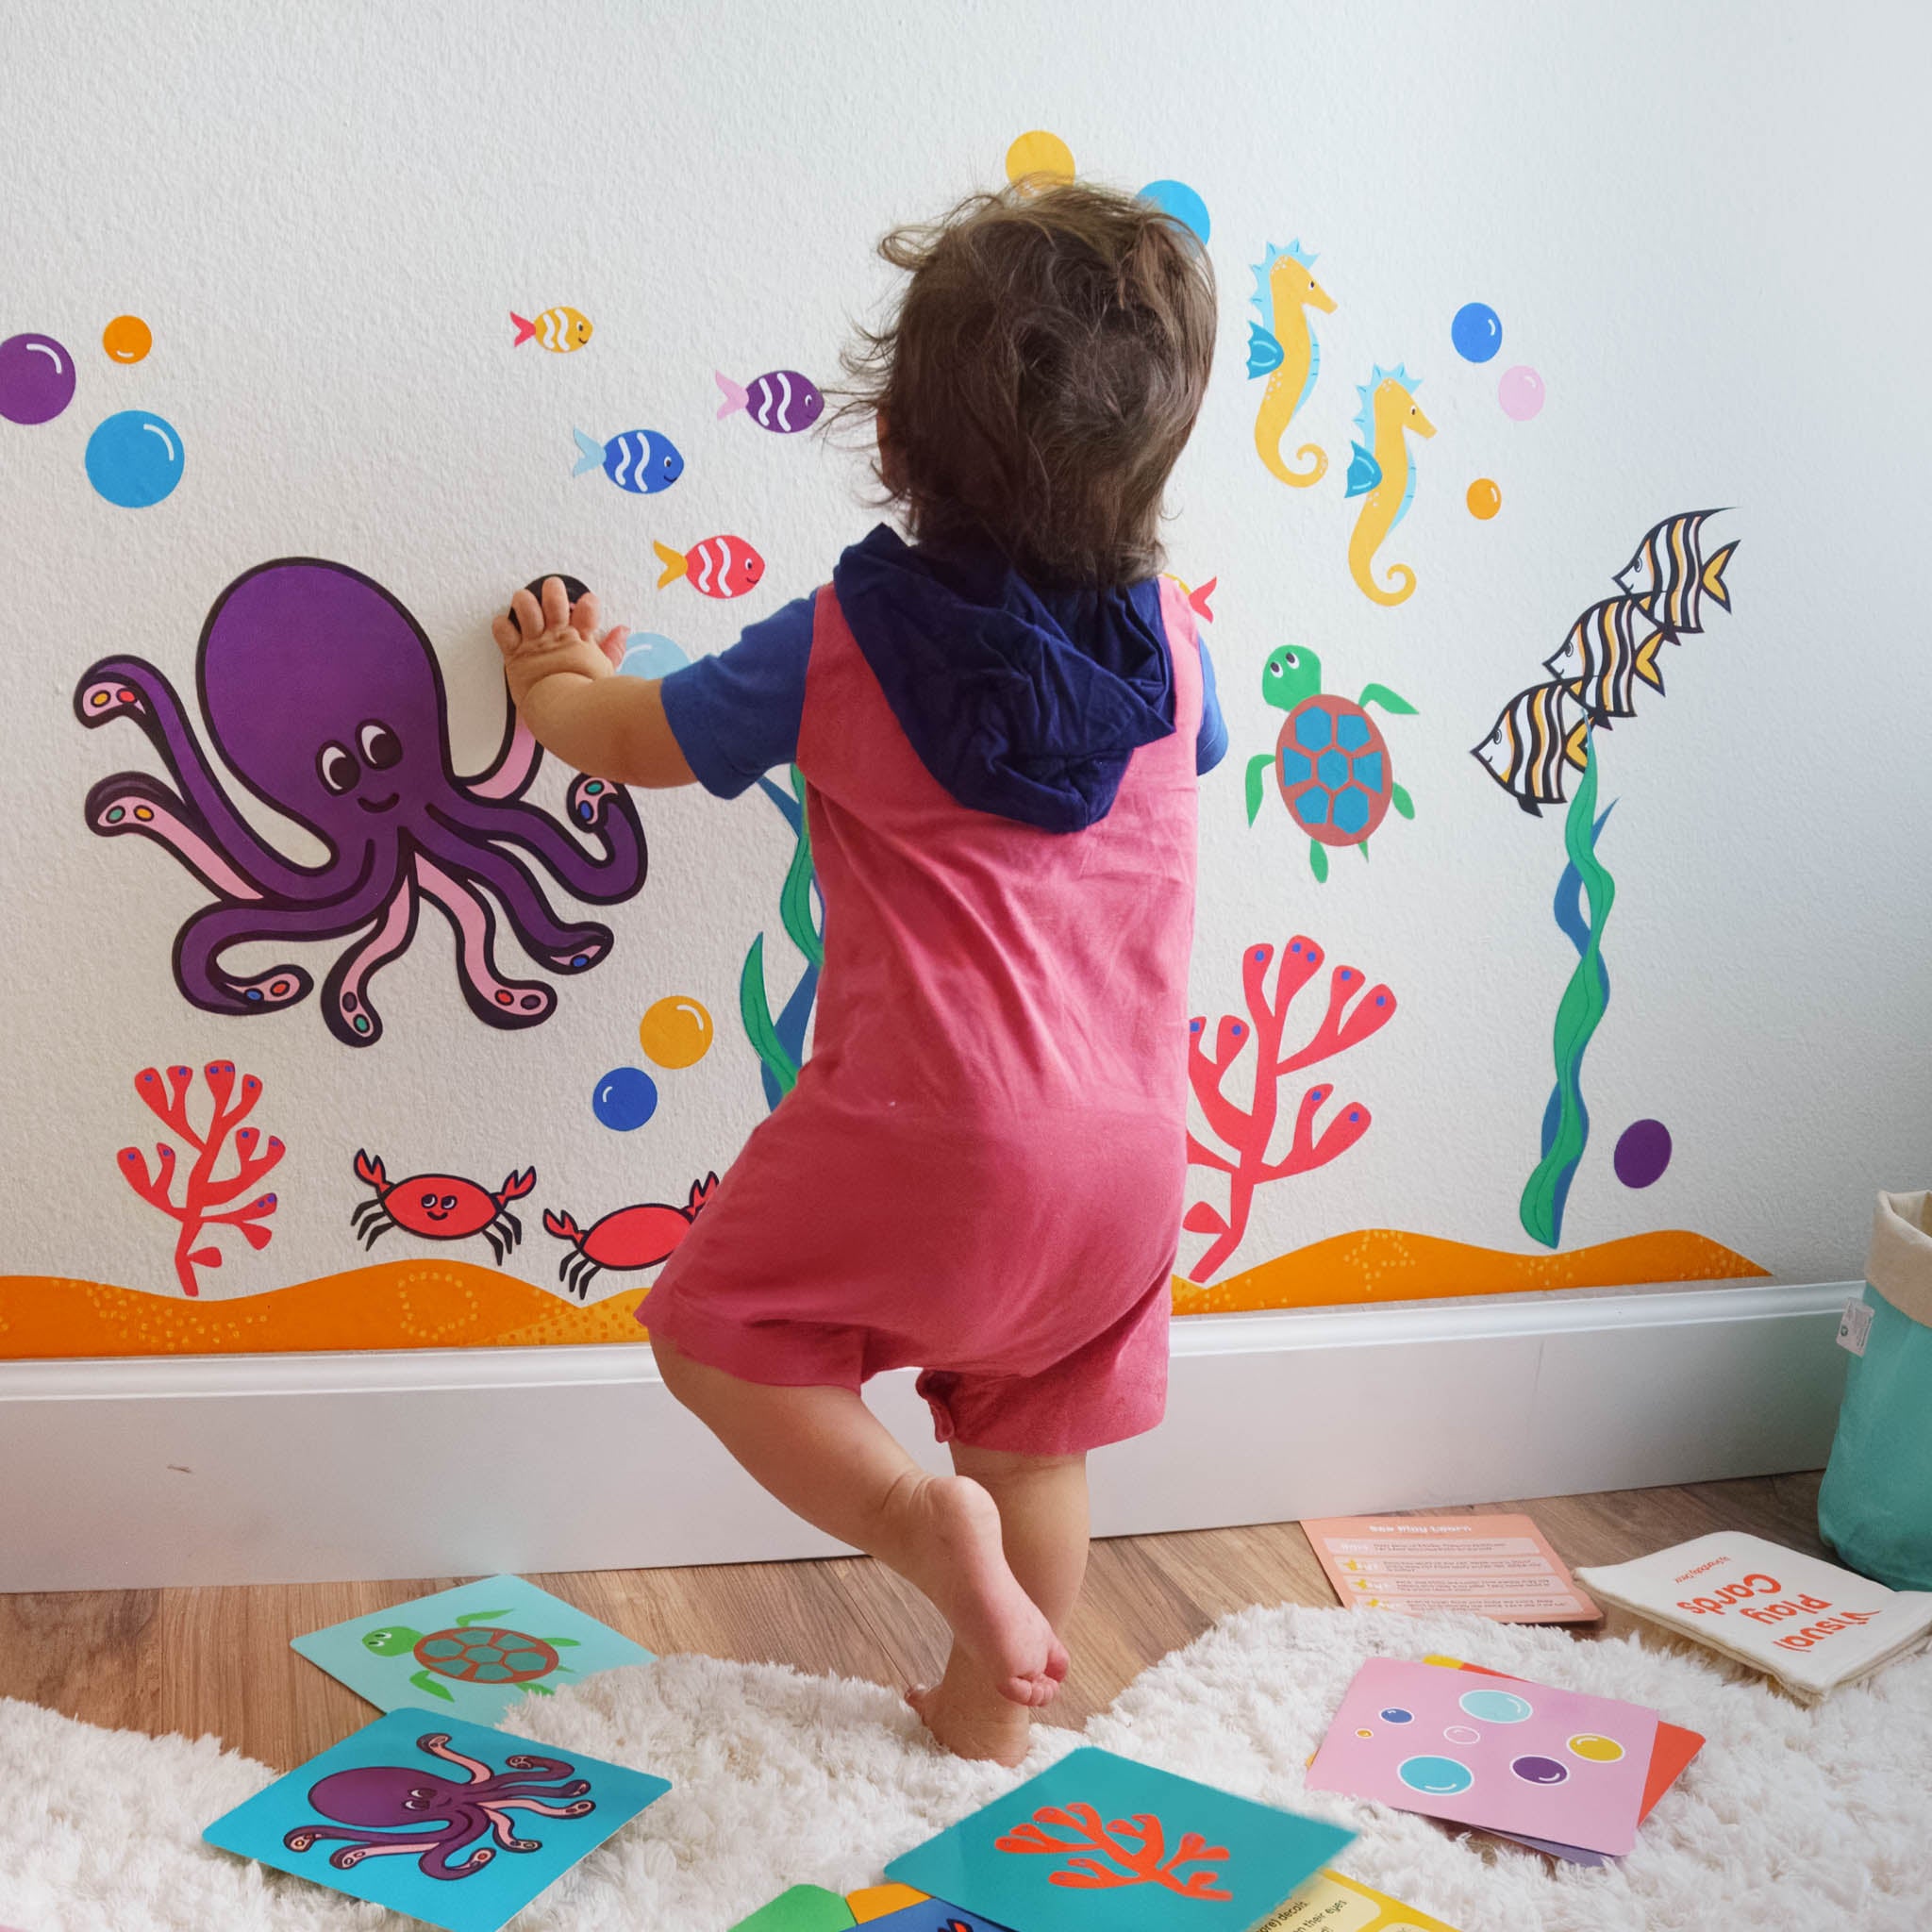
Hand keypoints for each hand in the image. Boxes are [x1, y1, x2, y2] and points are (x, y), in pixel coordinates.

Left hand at [491, 576, 629, 709]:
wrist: (564, 713)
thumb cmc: (586, 697)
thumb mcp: (605, 670)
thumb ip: (613, 648)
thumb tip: (623, 630)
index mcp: (581, 639)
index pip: (588, 607)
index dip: (588, 603)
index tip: (586, 605)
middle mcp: (557, 636)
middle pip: (554, 599)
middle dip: (552, 590)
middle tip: (552, 590)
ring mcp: (535, 643)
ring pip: (525, 606)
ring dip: (524, 601)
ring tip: (525, 601)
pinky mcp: (516, 655)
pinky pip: (503, 630)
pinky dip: (502, 625)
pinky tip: (506, 626)